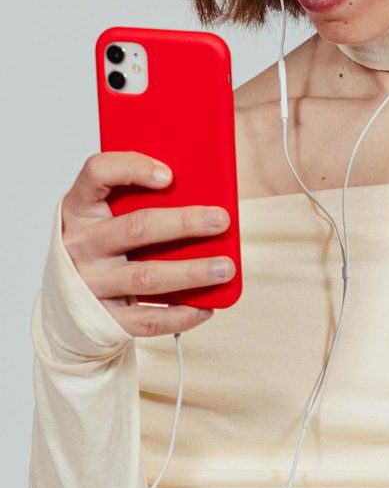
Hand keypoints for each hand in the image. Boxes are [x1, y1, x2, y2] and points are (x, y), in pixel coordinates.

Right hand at [59, 151, 232, 337]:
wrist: (66, 304)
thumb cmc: (99, 247)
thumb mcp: (105, 217)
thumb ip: (137, 203)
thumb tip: (202, 197)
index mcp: (80, 208)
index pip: (97, 173)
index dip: (132, 168)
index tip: (169, 175)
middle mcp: (79, 244)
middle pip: (136, 228)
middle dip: (184, 223)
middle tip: (221, 220)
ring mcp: (87, 283)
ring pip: (146, 276)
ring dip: (191, 272)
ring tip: (225, 268)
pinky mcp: (100, 318)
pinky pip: (145, 319)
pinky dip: (179, 315)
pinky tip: (206, 307)